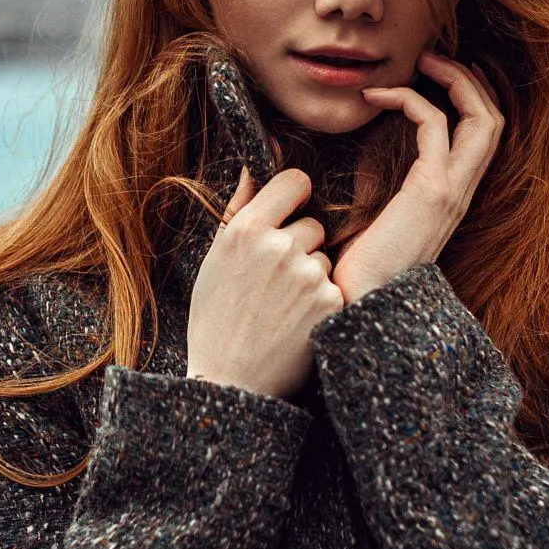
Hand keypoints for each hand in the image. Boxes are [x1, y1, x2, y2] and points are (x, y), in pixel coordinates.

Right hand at [185, 165, 345, 399]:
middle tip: (275, 282)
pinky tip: (295, 323)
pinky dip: (320, 303)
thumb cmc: (216, 319)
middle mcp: (277, 246)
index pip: (295, 181)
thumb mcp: (215, 260)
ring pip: (324, 258)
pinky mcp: (329, 301)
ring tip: (281, 307)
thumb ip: (238, 208)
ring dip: (311, 276)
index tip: (290, 210)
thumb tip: (253, 166)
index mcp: (245, 230)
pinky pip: (333, 287)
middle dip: (301, 246)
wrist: (230, 381)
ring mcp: (307, 274)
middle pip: (313, 224)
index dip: (295, 195)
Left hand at [332, 49, 504, 302]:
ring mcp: (453, 191)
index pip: (483, 137)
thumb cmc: (359, 271)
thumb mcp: (377, 221)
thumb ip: (384, 191)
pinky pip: (435, 124)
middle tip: (433, 57)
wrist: (362, 306)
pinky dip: (409, 99)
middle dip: (470, 79)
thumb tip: (355, 166)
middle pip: (495, 120)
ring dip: (455, 79)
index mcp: (453, 198)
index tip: (434, 75)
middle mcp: (462, 193)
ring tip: (422, 61)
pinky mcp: (433, 190)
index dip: (470, 99)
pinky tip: (375, 97)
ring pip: (483, 117)